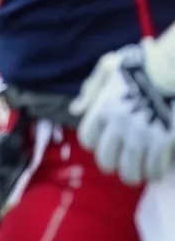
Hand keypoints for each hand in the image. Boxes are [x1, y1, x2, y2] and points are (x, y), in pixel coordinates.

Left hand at [72, 40, 174, 185]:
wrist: (170, 69)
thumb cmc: (140, 65)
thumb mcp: (108, 69)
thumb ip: (91, 90)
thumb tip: (75, 110)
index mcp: (102, 108)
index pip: (88, 138)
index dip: (95, 144)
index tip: (104, 143)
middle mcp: (118, 125)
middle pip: (106, 159)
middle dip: (112, 164)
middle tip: (121, 163)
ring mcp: (140, 135)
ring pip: (129, 171)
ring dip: (133, 174)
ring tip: (139, 172)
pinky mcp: (162, 141)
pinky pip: (154, 169)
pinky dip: (154, 173)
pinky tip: (156, 168)